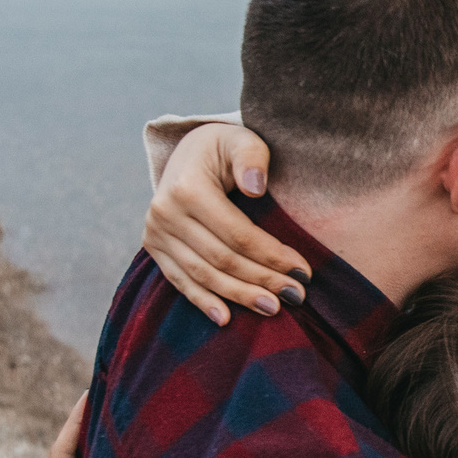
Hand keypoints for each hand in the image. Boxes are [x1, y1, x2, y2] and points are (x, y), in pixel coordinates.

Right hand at [147, 122, 312, 325]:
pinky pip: (179, 280)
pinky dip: (202, 301)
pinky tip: (225, 318)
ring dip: (239, 296)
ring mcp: (155, 232)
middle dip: (262, 280)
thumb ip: (252, 157)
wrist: (187, 152)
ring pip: (202, 274)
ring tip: (272, 308)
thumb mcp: (241, 139)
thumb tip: (256, 187)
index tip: (303, 270)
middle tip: (296, 296)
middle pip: (222, 258)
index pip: (237, 233)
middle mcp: (165, 212)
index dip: (271, 255)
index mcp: (187, 187)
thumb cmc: (224, 148)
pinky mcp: (153, 246)